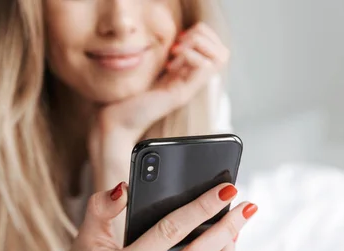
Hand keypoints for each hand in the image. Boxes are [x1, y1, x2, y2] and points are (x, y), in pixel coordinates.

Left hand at [89, 22, 229, 192]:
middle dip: (202, 38)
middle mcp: (193, 82)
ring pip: (219, 57)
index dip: (203, 36)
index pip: (218, 49)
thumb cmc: (132, 97)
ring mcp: (190, 89)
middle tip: (178, 45)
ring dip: (197, 46)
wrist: (119, 119)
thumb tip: (178, 38)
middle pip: (223, 52)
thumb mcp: (153, 70)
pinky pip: (204, 67)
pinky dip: (189, 57)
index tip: (179, 40)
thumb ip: (168, 57)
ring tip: (175, 54)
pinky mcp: (182, 94)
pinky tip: (171, 65)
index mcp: (188, 75)